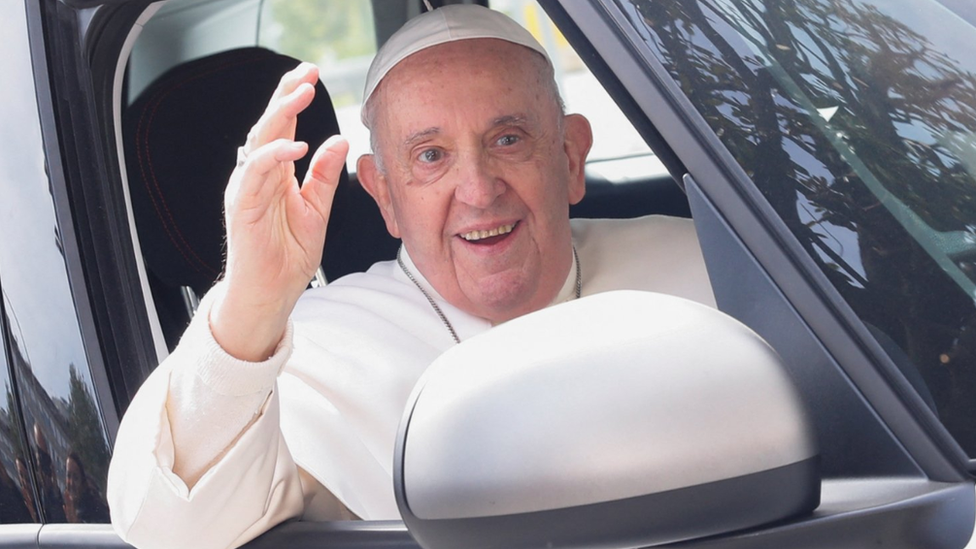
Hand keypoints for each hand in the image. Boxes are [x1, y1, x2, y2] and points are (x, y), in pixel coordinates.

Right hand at [210, 63, 348, 360]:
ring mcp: (248, 189)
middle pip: (269, 124)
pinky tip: (295, 143)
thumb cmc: (289, 256)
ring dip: (281, 114)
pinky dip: (274, 155)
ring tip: (302, 93)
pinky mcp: (243, 207)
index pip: (283, 126)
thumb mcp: (318, 209)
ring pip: (260, 140)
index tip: (312, 74)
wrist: (272, 293)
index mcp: (275, 173)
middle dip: (287, 95)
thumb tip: (340, 140)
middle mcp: (259, 176)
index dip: (294, 98)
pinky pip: (255, 173)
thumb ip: (324, 175)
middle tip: (308, 73)